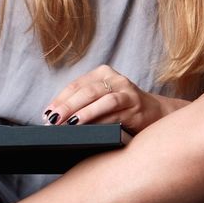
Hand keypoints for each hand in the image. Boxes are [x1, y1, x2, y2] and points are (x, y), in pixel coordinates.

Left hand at [42, 64, 163, 132]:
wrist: (156, 113)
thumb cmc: (122, 108)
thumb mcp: (102, 98)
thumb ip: (83, 103)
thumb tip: (55, 117)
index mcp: (103, 73)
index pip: (76, 85)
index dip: (60, 100)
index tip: (47, 114)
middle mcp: (115, 79)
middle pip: (87, 91)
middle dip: (67, 107)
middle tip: (53, 120)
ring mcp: (127, 92)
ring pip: (102, 100)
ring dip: (83, 113)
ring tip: (69, 124)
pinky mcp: (136, 107)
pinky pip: (116, 114)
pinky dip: (100, 121)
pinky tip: (90, 129)